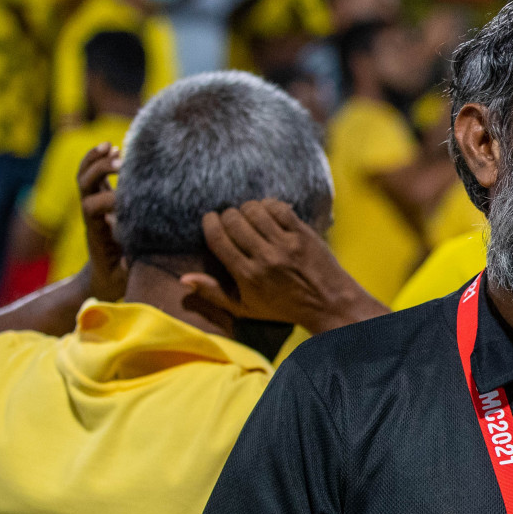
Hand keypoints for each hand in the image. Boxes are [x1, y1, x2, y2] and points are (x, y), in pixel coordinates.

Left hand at [78, 143, 126, 301]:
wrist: (99, 279)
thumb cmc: (115, 279)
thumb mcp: (123, 279)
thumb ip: (128, 267)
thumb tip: (133, 258)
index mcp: (97, 233)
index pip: (94, 208)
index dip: (108, 200)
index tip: (126, 198)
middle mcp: (92, 216)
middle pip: (85, 186)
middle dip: (100, 172)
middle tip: (121, 163)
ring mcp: (94, 206)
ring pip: (85, 176)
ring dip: (95, 160)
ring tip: (111, 147)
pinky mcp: (99, 200)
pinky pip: (93, 175)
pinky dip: (98, 159)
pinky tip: (113, 148)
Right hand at [181, 200, 387, 333]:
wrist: (328, 303)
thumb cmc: (283, 307)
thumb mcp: (245, 308)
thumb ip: (213, 293)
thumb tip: (184, 278)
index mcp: (247, 275)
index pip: (218, 238)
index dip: (209, 222)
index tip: (210, 218)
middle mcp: (265, 257)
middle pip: (234, 220)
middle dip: (227, 215)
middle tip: (231, 219)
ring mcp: (287, 244)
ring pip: (255, 210)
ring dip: (247, 208)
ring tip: (249, 215)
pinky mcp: (304, 233)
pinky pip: (280, 208)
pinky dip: (269, 205)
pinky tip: (268, 212)